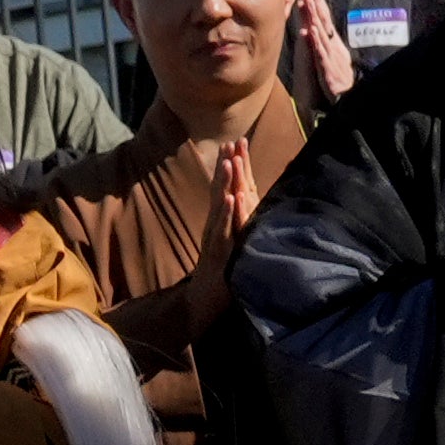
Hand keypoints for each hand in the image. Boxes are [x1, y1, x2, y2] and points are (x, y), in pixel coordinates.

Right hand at [186, 131, 262, 310]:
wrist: (205, 301)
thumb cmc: (221, 273)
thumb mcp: (229, 243)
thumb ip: (233, 224)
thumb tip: (240, 203)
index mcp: (219, 222)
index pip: (225, 189)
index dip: (230, 167)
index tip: (236, 144)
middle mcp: (214, 225)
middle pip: (220, 191)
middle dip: (226, 166)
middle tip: (231, 142)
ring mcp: (215, 238)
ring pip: (219, 206)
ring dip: (224, 183)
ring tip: (228, 162)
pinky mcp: (218, 252)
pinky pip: (222, 229)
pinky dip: (227, 214)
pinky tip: (231, 199)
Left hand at [296, 0, 355, 105]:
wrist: (349, 103)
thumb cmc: (337, 81)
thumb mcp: (329, 59)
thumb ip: (321, 45)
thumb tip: (310, 28)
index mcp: (332, 44)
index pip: (324, 19)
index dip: (317, 3)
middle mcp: (333, 47)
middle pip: (324, 21)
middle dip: (317, 2)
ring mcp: (331, 58)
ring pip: (322, 34)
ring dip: (315, 17)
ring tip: (308, 1)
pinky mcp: (328, 71)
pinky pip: (321, 54)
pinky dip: (317, 42)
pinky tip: (311, 30)